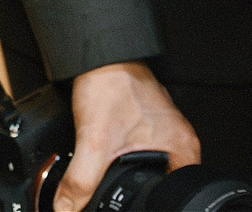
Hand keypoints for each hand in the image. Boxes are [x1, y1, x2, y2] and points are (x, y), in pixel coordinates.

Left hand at [58, 62, 197, 211]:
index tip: (130, 206)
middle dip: (138, 193)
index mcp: (183, 150)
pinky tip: (110, 160)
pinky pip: (143, 153)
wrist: (102, 55)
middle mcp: (180, 140)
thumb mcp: (94, 143)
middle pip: (163, 186)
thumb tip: (67, 209)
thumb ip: (80, 183)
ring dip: (131, 177)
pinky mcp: (150, 124)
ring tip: (112, 171)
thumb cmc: (112, 85)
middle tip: (117, 190)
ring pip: (152, 169)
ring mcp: (166, 131)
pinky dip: (126, 160)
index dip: (148, 205)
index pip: (174, 197)